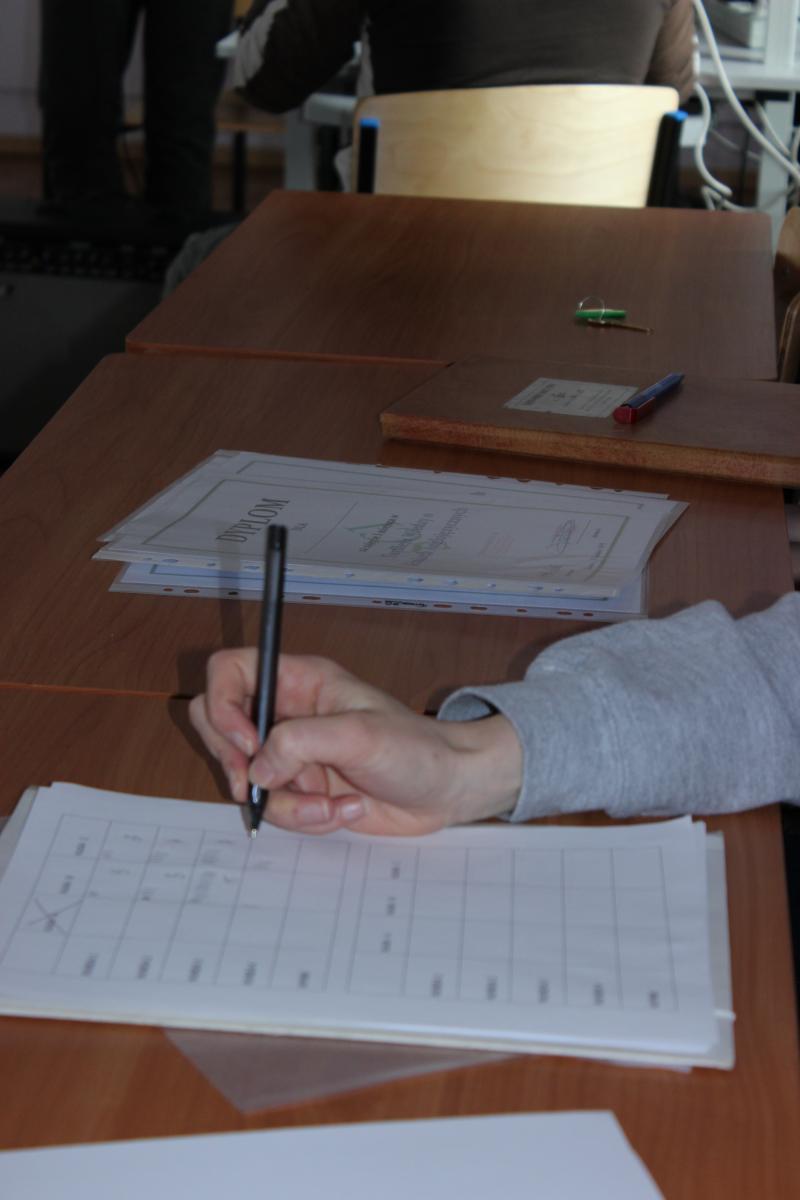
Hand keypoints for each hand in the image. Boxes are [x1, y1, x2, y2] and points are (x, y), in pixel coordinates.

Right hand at [189, 651, 522, 835]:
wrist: (447, 790)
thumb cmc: (416, 749)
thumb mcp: (360, 735)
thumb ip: (302, 741)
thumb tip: (258, 767)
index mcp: (298, 681)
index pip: (229, 671)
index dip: (222, 705)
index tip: (247, 742)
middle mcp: (287, 714)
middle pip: (219, 728)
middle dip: (238, 764)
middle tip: (261, 786)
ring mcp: (290, 755)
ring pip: (246, 779)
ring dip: (286, 802)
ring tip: (332, 803)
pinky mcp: (300, 790)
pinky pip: (274, 809)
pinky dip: (305, 818)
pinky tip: (344, 810)